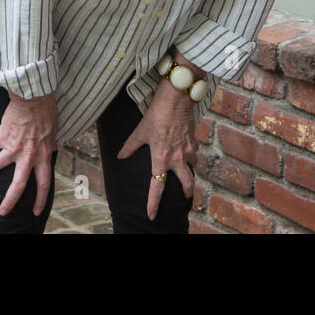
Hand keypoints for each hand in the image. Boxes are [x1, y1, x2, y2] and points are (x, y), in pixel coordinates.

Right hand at [0, 92, 57, 216]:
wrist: (33, 95)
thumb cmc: (46, 111)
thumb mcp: (53, 132)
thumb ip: (48, 145)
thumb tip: (49, 151)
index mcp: (43, 154)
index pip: (44, 183)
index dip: (40, 199)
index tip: (35, 211)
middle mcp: (28, 154)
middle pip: (18, 185)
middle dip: (9, 201)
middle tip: (2, 212)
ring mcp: (13, 146)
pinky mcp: (1, 136)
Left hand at [118, 82, 199, 219]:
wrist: (176, 99)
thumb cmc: (156, 115)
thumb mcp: (139, 131)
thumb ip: (130, 146)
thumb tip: (120, 156)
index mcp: (161, 159)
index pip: (157, 187)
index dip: (153, 203)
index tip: (152, 215)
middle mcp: (177, 158)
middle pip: (187, 183)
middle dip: (187, 192)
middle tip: (185, 197)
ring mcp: (188, 150)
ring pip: (193, 166)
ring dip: (190, 169)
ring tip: (185, 169)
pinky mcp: (194, 140)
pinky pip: (194, 151)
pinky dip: (191, 153)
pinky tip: (186, 148)